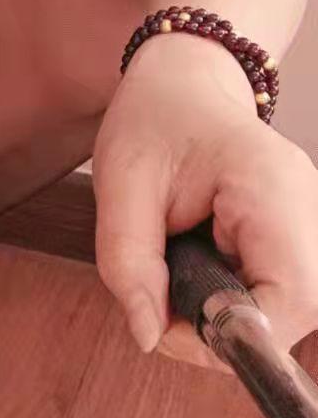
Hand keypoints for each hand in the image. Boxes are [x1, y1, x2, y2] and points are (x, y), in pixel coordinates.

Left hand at [91, 41, 317, 372]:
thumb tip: (148, 336)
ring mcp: (310, 221)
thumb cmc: (153, 121)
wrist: (182, 81)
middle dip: (224, 324)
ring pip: (288, 306)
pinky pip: (279, 289)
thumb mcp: (120, 184)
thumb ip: (128, 262)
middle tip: (165, 297)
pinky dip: (237, 293)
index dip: (233, 332)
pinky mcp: (299, 234)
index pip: (291, 297)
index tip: (173, 325)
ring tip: (182, 264)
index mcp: (269, 185)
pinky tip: (205, 261)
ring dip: (229, 308)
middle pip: (295, 309)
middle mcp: (307, 206)